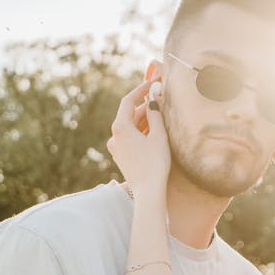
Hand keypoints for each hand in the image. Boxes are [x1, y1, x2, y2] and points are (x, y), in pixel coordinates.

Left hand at [107, 78, 171, 196]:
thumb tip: (154, 98)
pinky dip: (141, 131)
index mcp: (120, 127)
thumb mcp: (158, 135)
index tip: (152, 83)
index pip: (128, 101)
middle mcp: (114, 136)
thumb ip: (155, 113)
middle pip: (129, 115)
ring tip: (160, 115)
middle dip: (145, 106)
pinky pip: (130, 138)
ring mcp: (116, 148)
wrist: (148, 191)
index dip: (140, 90)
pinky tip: (154, 132)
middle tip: (161, 98)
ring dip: (144, 119)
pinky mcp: (121, 156)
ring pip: (130, 127)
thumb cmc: (155, 162)